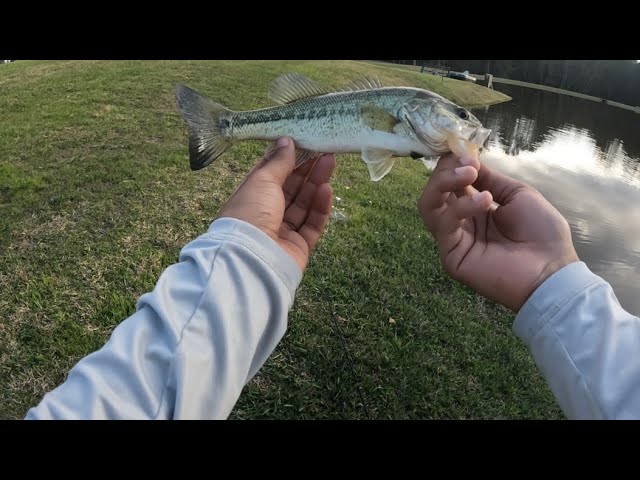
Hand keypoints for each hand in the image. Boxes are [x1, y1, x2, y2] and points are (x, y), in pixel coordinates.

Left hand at [219, 137, 335, 271]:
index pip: (270, 175)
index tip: (302, 142)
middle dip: (306, 169)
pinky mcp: (299, 246)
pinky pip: (312, 224)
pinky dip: (320, 207)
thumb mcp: (262, 180)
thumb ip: (278, 161)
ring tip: (330, 162)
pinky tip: (327, 189)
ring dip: (316, 183)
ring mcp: (282, 232)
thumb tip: (287, 140)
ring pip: (303, 205)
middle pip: (290, 189)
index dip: (286, 159)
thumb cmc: (250, 213)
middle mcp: (265, 215)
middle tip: (324, 150)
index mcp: (250, 198)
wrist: (251, 259)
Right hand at [418, 153, 578, 310]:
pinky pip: (444, 225)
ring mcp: (453, 240)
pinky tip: (485, 200)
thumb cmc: (542, 233)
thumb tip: (467, 159)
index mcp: (474, 209)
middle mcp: (459, 223)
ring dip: (444, 183)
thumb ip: (489, 179)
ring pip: (428, 206)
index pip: (449, 183)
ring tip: (469, 173)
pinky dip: (461, 206)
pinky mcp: (451, 256)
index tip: (465, 150)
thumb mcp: (517, 194)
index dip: (451, 164)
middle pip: (433, 192)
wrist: (552, 270)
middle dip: (445, 171)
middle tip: (467, 162)